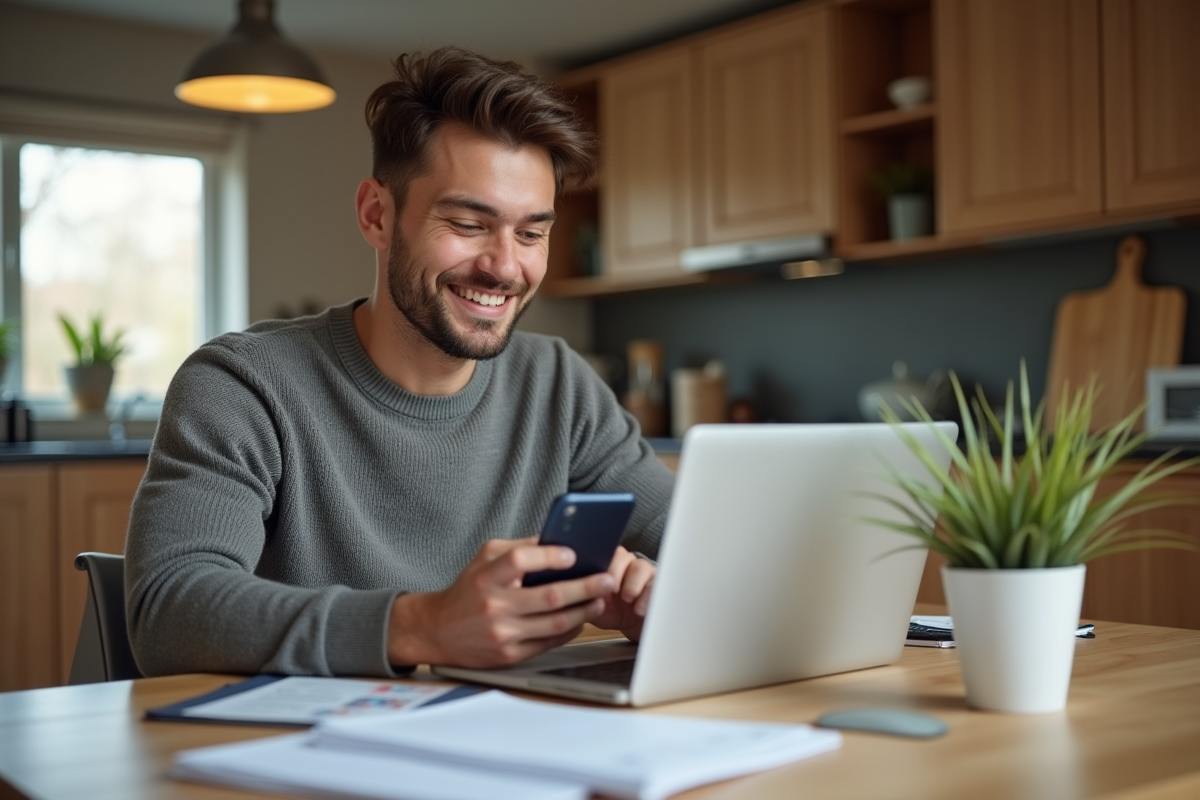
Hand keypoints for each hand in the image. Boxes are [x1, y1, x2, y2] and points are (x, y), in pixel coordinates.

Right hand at [386, 538, 616, 668]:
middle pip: (549, 596)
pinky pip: (549, 642)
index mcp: (486, 577)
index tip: (573, 554)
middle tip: (606, 579)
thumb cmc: (468, 589)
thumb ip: (518, 548)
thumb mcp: (484, 559)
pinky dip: (570, 630)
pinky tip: (581, 619)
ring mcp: (502, 634)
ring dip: (584, 611)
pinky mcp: (509, 656)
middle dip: (585, 587)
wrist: (437, 631)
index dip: (550, 556)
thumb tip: (556, 541)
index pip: (521, 561)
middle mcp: (494, 606)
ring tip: (600, 600)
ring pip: (555, 623)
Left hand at [588, 546, 654, 641]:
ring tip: (627, 598)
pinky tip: (639, 608)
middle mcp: (624, 561)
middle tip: (611, 589)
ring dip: (632, 584)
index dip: (597, 561)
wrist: (629, 622)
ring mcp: (642, 571)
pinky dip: (647, 597)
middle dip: (615, 572)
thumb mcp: (589, 603)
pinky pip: (656, 585)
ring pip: (640, 567)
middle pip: (621, 555)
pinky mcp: (657, 583)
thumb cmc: (607, 609)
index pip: (599, 551)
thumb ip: (580, 592)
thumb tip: (565, 587)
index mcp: (604, 561)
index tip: (593, 577)